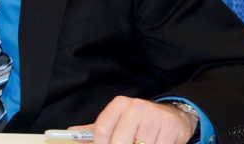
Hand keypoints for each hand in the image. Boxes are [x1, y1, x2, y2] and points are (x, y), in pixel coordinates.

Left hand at [69, 96, 198, 143]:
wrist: (172, 116)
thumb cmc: (138, 121)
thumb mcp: (117, 120)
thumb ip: (95, 129)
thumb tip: (71, 133)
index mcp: (119, 105)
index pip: (102, 129)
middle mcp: (136, 107)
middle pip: (119, 142)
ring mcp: (154, 118)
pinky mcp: (169, 129)